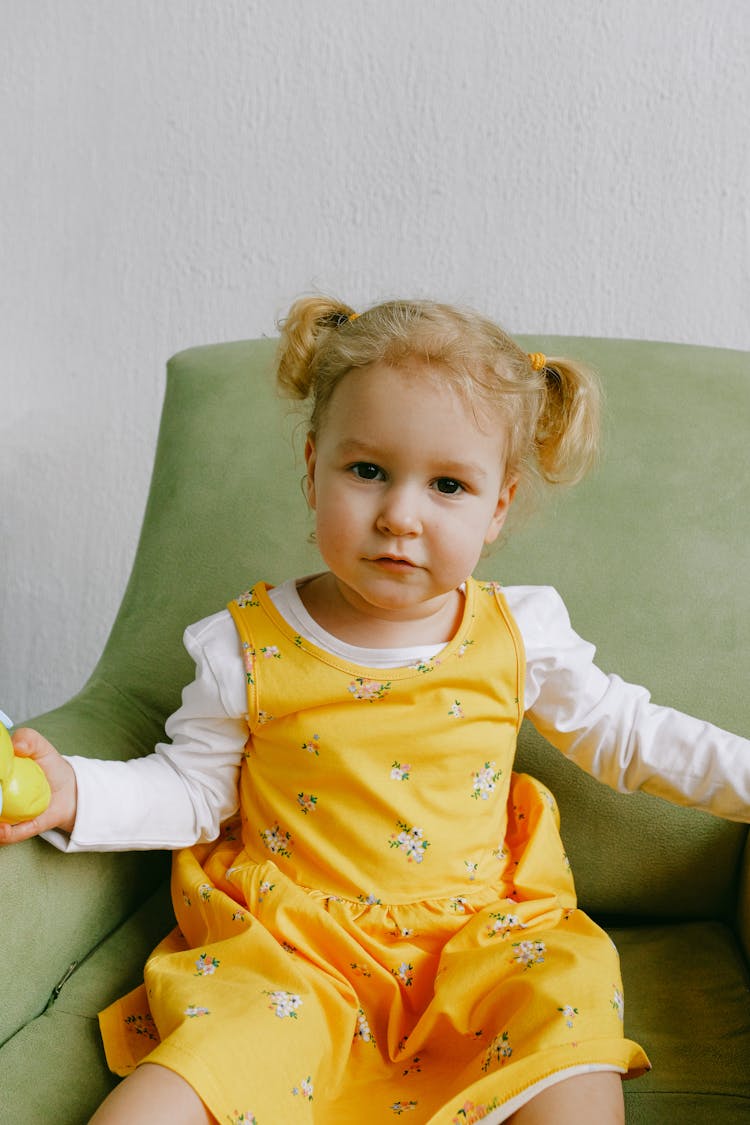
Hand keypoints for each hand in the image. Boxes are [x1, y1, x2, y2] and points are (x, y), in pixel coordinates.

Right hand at [0, 729, 77, 844]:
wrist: (70, 788)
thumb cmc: (49, 767)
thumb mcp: (40, 747)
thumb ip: (28, 739)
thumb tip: (17, 747)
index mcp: (0, 778)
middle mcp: (0, 799)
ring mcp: (8, 816)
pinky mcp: (23, 828)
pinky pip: (11, 835)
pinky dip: (5, 834)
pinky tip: (3, 829)